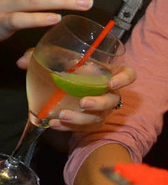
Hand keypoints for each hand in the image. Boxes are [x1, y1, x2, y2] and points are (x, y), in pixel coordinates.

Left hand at [21, 58, 135, 131]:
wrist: (67, 89)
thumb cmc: (70, 70)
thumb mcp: (60, 59)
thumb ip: (42, 57)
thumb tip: (22, 61)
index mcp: (109, 74)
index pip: (129, 75)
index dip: (124, 79)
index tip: (112, 82)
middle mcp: (109, 93)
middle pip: (113, 100)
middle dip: (99, 103)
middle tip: (84, 102)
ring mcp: (101, 110)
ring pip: (97, 117)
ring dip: (81, 118)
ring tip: (63, 114)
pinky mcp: (90, 122)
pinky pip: (82, 128)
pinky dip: (68, 126)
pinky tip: (54, 123)